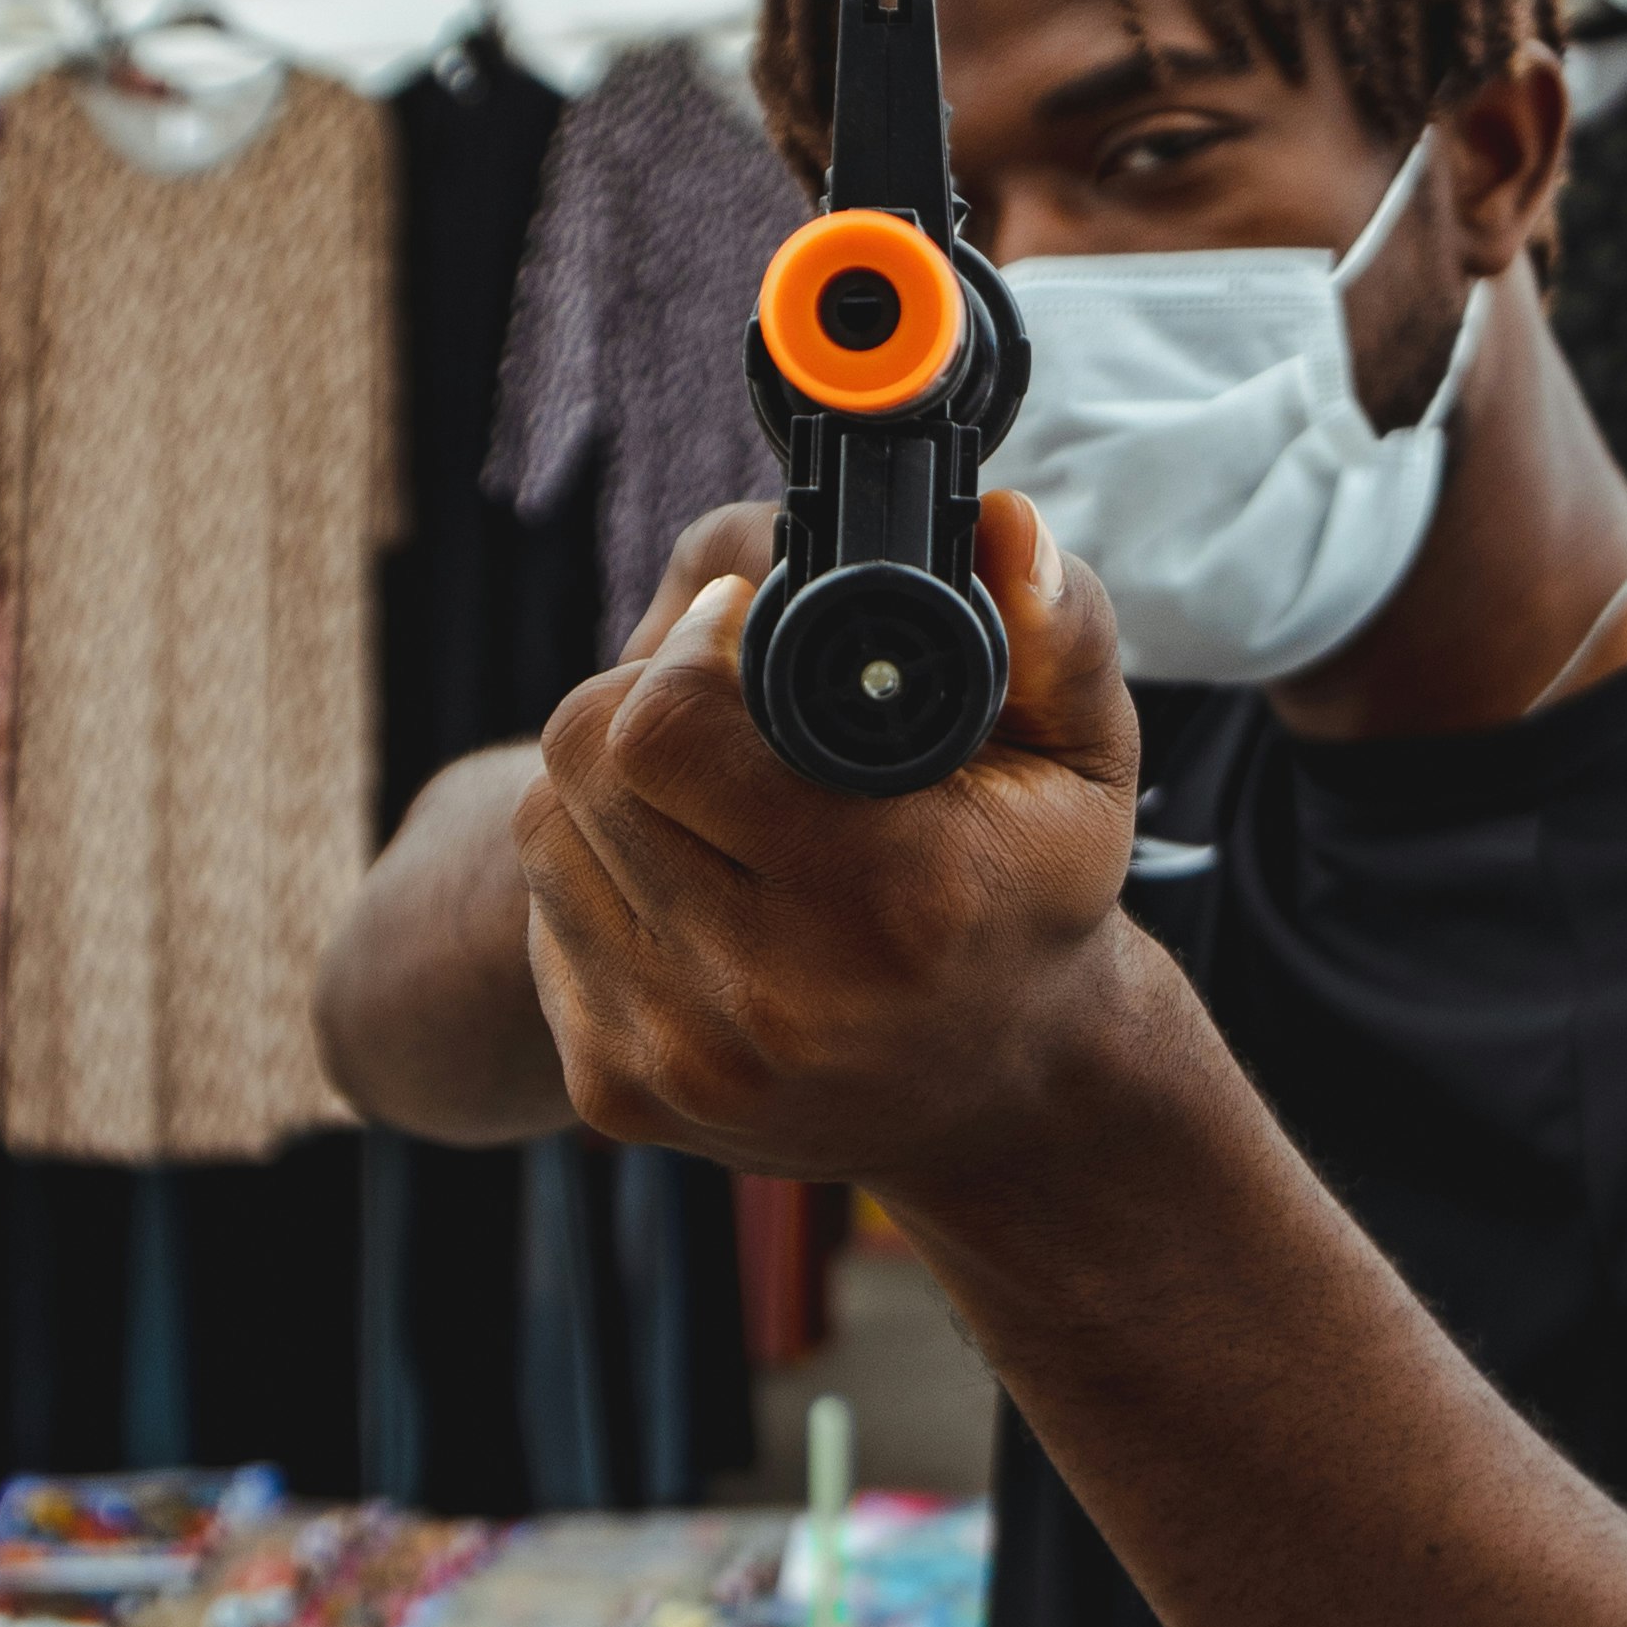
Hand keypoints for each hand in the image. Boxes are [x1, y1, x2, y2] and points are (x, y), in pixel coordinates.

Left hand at [512, 491, 1144, 1191]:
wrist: (999, 1101)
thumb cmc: (1030, 898)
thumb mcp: (1083, 758)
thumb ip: (1054, 629)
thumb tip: (999, 524)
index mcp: (891, 899)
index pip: (663, 728)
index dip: (690, 648)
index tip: (739, 628)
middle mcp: (776, 995)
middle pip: (583, 762)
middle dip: (637, 699)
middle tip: (715, 700)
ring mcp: (685, 1057)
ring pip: (544, 833)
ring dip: (606, 789)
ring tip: (704, 791)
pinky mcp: (618, 1096)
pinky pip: (543, 923)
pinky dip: (595, 878)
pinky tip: (685, 881)